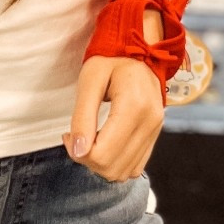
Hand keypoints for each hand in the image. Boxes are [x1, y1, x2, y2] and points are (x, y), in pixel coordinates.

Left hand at [62, 8, 166, 180]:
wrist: (140, 50)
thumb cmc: (110, 60)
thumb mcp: (89, 80)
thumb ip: (82, 116)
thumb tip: (77, 151)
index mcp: (134, 106)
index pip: (102, 154)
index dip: (78, 153)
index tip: (67, 135)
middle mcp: (150, 122)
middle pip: (112, 168)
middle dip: (87, 160)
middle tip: (75, 137)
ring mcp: (156, 130)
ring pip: (124, 173)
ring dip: (100, 164)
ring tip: (89, 139)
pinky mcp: (155, 135)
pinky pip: (135, 167)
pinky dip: (115, 163)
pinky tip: (105, 143)